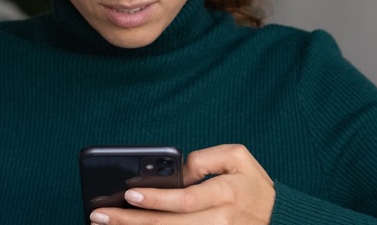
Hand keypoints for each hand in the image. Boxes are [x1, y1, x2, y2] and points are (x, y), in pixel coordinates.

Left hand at [89, 144, 274, 224]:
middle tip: (99, 216)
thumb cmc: (253, 184)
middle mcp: (218, 221)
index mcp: (225, 194)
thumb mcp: (238, 157)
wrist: (278, 217)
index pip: (185, 200)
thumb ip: (204, 159)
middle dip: (131, 221)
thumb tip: (176, 173)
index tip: (129, 194)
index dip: (156, 199)